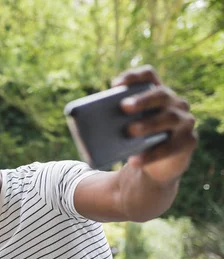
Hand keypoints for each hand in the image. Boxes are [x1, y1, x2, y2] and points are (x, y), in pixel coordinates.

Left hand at [111, 65, 196, 185]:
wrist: (156, 166)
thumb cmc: (136, 140)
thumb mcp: (124, 129)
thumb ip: (112, 121)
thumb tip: (87, 123)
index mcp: (156, 94)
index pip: (149, 76)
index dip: (133, 77)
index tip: (115, 85)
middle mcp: (175, 103)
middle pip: (160, 94)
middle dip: (142, 99)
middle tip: (124, 106)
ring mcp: (185, 121)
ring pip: (168, 118)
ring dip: (148, 124)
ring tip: (130, 131)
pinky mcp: (188, 142)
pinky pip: (170, 147)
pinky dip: (150, 155)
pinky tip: (134, 160)